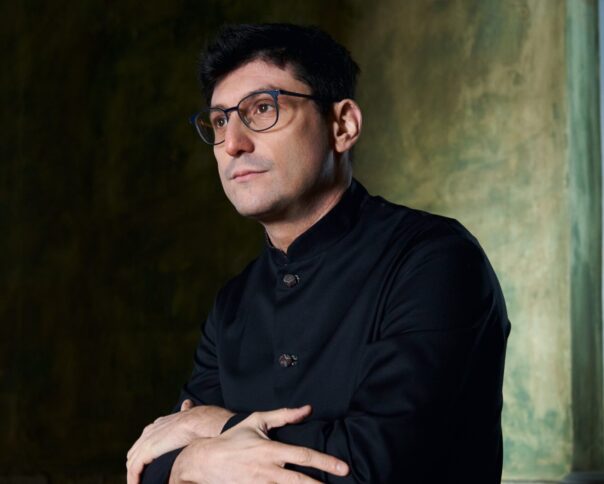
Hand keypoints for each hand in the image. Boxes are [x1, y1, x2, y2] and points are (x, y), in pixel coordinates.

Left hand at [126, 400, 233, 483]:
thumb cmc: (199, 420)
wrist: (199, 421)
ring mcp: (146, 441)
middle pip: (135, 452)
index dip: (144, 454)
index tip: (149, 466)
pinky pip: (134, 469)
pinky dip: (134, 479)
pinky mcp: (146, 451)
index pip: (145, 441)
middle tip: (142, 479)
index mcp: (158, 424)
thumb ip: (185, 412)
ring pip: (132, 462)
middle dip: (136, 466)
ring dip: (134, 475)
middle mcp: (149, 431)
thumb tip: (187, 403)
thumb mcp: (189, 414)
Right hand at [169, 405, 348, 483]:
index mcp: (271, 450)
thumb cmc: (234, 438)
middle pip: (300, 482)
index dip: (326, 462)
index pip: (304, 456)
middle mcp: (267, 470)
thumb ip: (284, 415)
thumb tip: (307, 408)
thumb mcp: (258, 420)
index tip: (344, 468)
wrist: (205, 460)